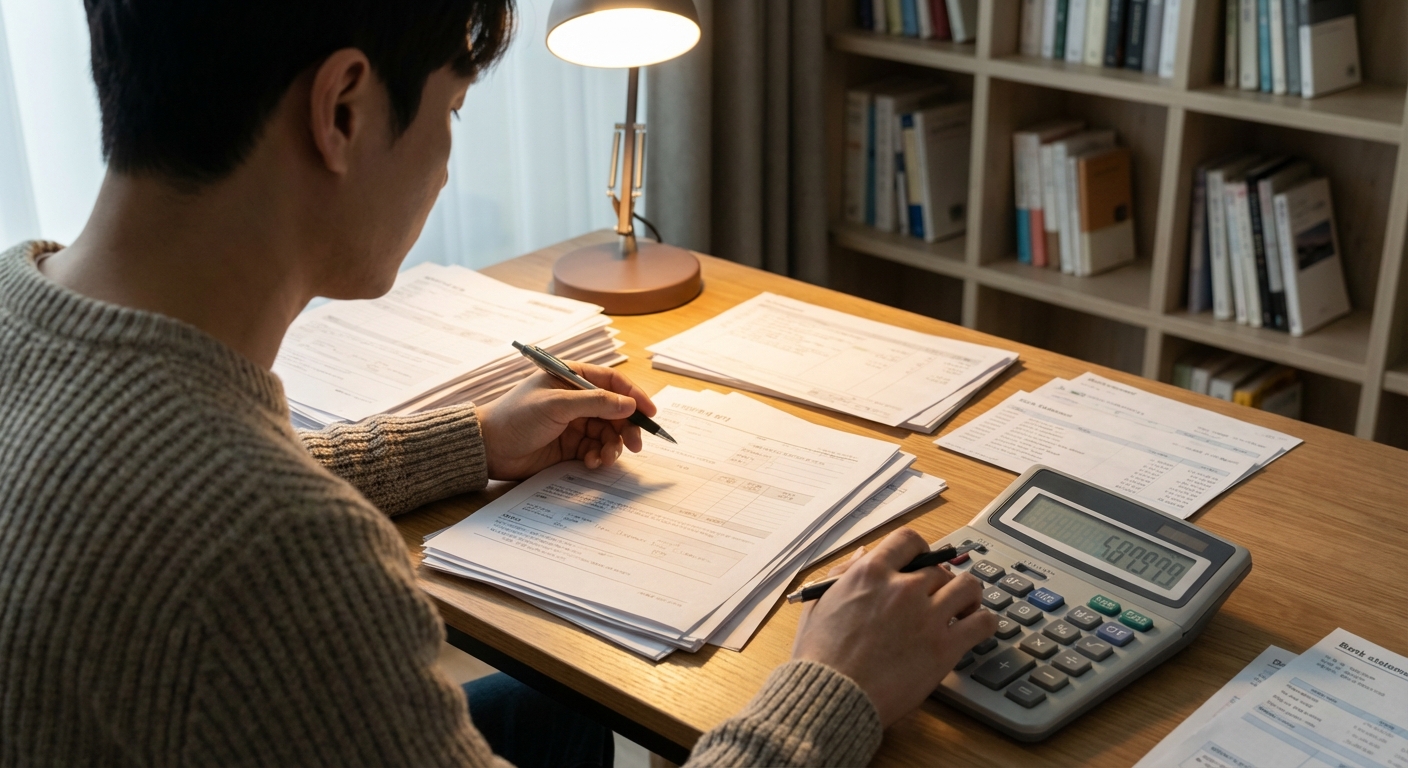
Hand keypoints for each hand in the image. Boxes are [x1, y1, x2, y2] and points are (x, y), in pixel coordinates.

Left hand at [476, 362, 655, 479]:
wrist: (488, 448)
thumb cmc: (516, 416)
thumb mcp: (557, 405)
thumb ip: (595, 403)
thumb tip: (629, 405)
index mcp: (572, 378)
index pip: (612, 382)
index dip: (634, 396)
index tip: (650, 413)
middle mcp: (576, 400)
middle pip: (615, 411)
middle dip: (627, 428)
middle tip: (635, 445)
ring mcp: (574, 424)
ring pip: (608, 434)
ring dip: (612, 446)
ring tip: (605, 458)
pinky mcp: (569, 447)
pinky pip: (595, 450)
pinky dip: (598, 457)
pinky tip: (591, 463)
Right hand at [790, 528, 996, 727]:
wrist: (832, 696)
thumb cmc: (820, 657)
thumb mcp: (819, 603)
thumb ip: (841, 573)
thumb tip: (863, 554)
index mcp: (871, 573)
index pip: (909, 541)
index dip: (920, 550)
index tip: (922, 563)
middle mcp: (903, 588)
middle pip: (939, 569)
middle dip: (941, 582)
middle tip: (939, 598)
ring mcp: (927, 616)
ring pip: (968, 587)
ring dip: (968, 596)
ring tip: (964, 609)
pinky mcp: (945, 647)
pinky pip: (983, 622)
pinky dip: (985, 622)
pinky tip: (976, 629)